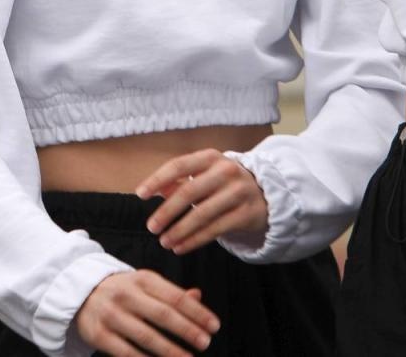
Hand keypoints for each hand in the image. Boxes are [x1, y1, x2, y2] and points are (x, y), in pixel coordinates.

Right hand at [74, 271, 218, 356]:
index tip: (214, 325)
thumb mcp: (145, 284)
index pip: (175, 296)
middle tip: (206, 342)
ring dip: (171, 350)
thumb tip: (198, 295)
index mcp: (142, 279)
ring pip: (147, 336)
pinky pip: (127, 352)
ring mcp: (111, 315)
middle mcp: (126, 294)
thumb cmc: (121, 291)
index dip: (197, 312)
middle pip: (163, 314)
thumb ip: (171, 292)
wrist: (78, 292)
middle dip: (187, 330)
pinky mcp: (99, 334)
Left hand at [136, 149, 268, 254]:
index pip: (179, 165)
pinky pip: (215, 230)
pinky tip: (181, 247)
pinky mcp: (246, 213)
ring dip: (179, 230)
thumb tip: (154, 189)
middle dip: (167, 212)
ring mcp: (238, 192)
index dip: (157, 179)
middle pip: (189, 192)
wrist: (265, 194)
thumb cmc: (224, 183)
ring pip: (202, 214)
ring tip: (164, 242)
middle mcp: (226, 171)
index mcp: (210, 157)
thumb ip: (179, 180)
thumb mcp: (205, 174)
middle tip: (151, 227)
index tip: (140, 194)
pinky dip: (195, 240)